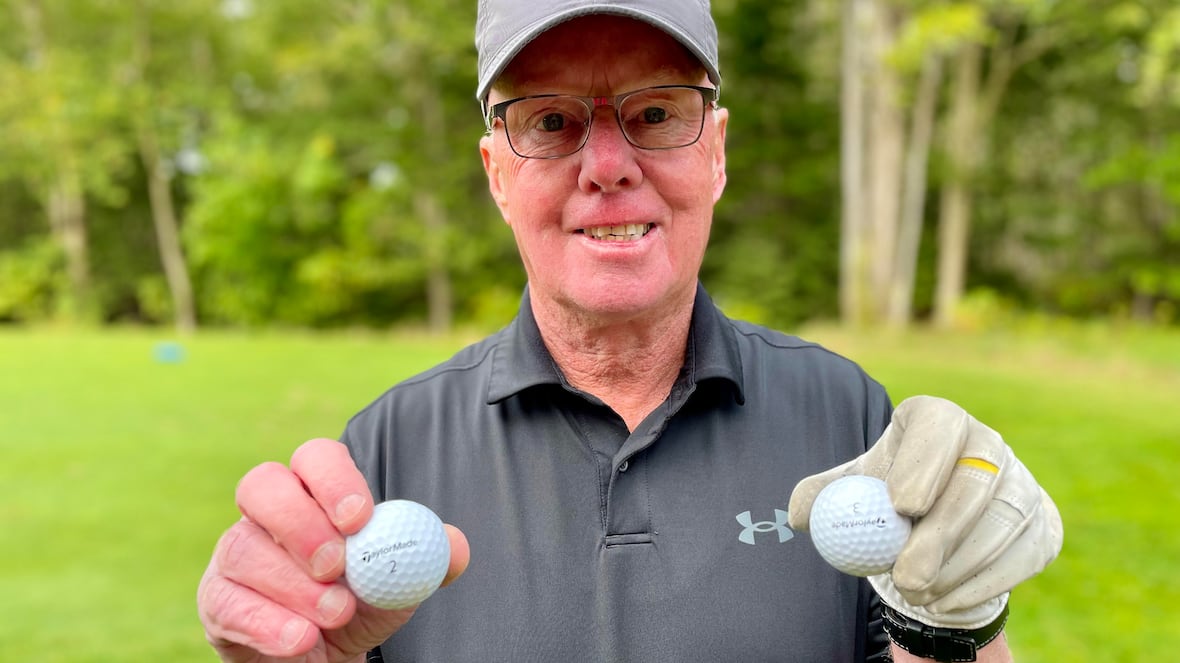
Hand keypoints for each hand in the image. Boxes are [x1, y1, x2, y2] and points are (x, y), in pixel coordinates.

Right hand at [197, 438, 470, 661]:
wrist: (326, 654)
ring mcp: (235, 553)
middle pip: (263, 485)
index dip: (333, 479)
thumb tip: (455, 546)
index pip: (315, 458)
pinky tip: (301, 639)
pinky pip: (228, 603)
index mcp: (315, 491)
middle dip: (299, 522)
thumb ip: (429, 557)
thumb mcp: (401, 580)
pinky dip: (267, 623)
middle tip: (336, 564)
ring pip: (244, 549)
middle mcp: (267, 512)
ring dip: (294, 586)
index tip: (359, 518)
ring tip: (336, 614)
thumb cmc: (363, 600)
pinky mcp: (217, 599)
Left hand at [788, 396, 1062, 628]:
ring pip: (998, 526)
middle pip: (973, 482)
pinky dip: (979, 585)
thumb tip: (799, 516)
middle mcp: (985, 443)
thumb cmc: (885, 501)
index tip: (901, 505)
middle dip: (941, 532)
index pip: (939, 428)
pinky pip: (1018, 557)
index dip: (924, 462)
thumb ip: (820, 498)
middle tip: (906, 572)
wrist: (934, 532)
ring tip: (913, 592)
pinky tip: (942, 601)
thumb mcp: (850, 492)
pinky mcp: (1042, 524)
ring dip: (955, 568)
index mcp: (937, 419)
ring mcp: (1021, 483)